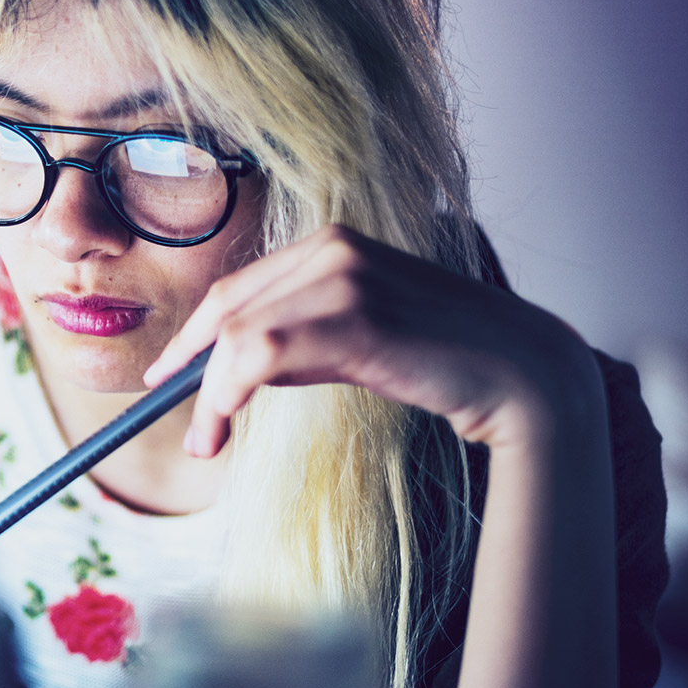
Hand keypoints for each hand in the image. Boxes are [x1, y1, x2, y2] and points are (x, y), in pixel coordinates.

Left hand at [143, 224, 602, 458]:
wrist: (521, 372)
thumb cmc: (440, 360)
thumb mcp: (356, 337)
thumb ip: (301, 337)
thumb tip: (236, 369)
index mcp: (330, 244)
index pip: (237, 288)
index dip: (193, 333)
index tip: (166, 373)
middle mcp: (332, 248)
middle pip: (228, 309)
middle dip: (190, 367)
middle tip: (177, 421)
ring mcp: (344, 277)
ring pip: (238, 334)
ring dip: (209, 395)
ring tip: (205, 443)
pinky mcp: (355, 315)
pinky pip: (260, 354)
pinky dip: (228, 394)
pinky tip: (225, 426)